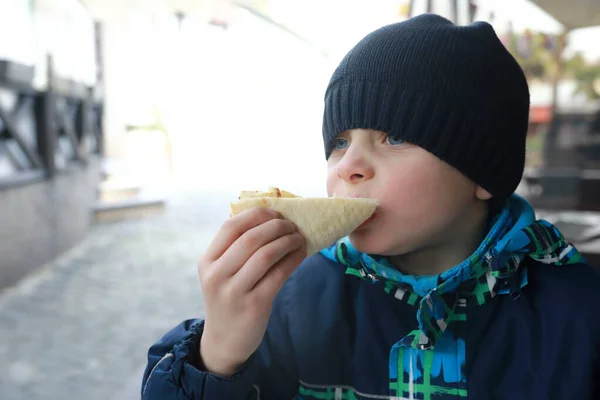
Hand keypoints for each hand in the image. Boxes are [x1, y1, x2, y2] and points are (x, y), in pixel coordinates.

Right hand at [197, 207, 305, 375]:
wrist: (224, 340)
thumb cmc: (228, 298)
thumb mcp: (221, 272)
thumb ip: (236, 248)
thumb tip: (270, 218)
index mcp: (207, 261)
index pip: (230, 227)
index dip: (256, 215)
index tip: (275, 213)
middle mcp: (217, 275)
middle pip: (250, 239)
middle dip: (276, 227)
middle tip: (291, 225)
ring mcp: (234, 292)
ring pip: (265, 255)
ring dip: (287, 241)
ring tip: (298, 238)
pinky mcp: (255, 305)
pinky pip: (278, 274)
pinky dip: (293, 259)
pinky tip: (300, 254)